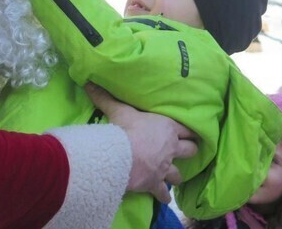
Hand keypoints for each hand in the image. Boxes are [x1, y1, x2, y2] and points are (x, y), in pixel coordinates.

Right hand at [85, 83, 197, 203]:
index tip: (191, 132)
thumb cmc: (125, 129)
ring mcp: (164, 168)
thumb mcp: (117, 109)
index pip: (186, 128)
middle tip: (186, 151)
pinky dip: (163, 196)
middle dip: (189, 150)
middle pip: (190, 150)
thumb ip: (105, 97)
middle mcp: (170, 148)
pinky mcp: (155, 184)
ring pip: (179, 174)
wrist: (122, 156)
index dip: (189, 130)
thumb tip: (89, 82)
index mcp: (166, 127)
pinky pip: (163, 194)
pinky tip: (163, 199)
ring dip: (176, 174)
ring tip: (173, 175)